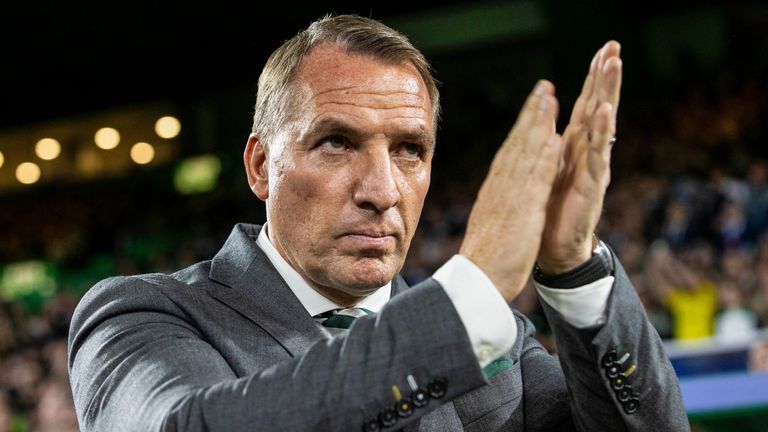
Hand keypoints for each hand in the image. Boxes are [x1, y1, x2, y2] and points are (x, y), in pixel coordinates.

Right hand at [460, 81, 561, 301]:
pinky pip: (535, 181)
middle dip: (532, 114)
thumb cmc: (485, 259)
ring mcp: (510, 198)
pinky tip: (555, 138)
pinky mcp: (522, 213)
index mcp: (494, 191)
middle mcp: (500, 188)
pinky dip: (545, 158)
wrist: (478, 282)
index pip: (510, 152)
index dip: (523, 126)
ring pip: (526, 154)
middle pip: (517, 144)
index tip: (534, 106)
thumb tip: (500, 193)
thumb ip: (497, 203)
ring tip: (551, 98)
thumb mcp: (490, 223)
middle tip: (545, 88)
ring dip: (539, 124)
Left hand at [537, 41, 622, 273]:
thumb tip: (549, 117)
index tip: (603, 48)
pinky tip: (606, 111)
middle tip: (614, 47)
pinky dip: (601, 132)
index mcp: (574, 148)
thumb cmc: (551, 211)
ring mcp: (592, 169)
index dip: (593, 78)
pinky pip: (598, 155)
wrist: (555, 250)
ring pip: (601, 125)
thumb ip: (553, 144)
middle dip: (605, 77)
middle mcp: (587, 154)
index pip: (585, 106)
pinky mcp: (592, 187)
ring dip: (608, 93)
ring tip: (614, 66)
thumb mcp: (548, 170)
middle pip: (597, 108)